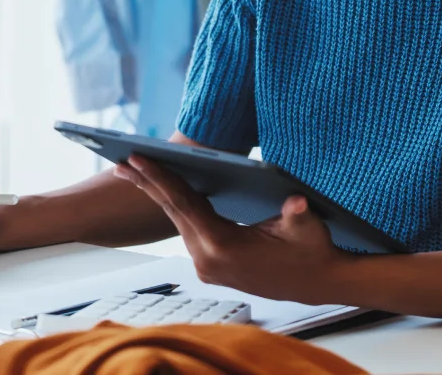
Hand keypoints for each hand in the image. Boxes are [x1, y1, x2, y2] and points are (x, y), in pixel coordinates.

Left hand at [113, 154, 352, 303]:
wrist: (320, 283)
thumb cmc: (313, 252)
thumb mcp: (307, 229)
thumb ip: (297, 215)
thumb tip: (296, 202)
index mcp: (223, 248)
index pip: (184, 205)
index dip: (159, 178)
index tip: (137, 159)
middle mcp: (208, 261)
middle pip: (172, 213)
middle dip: (147, 185)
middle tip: (122, 161)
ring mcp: (208, 267)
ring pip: (177, 222)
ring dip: (158, 196)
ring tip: (135, 172)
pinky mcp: (212, 266)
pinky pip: (188, 230)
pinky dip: (175, 208)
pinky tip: (165, 192)